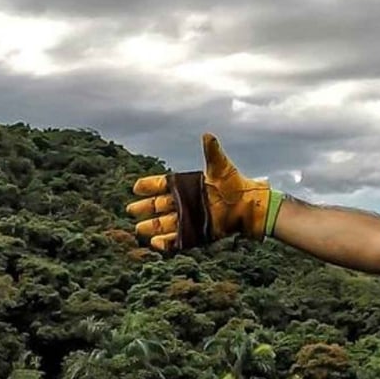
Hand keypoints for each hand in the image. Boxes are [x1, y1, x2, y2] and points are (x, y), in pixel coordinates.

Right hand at [126, 133, 275, 252]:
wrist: (249, 207)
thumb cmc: (236, 184)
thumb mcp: (222, 168)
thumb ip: (212, 153)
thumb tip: (208, 135)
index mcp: (187, 185)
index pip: (163, 185)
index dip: (149, 186)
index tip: (136, 187)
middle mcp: (185, 202)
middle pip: (158, 206)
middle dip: (144, 208)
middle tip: (131, 209)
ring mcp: (190, 219)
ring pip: (164, 224)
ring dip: (151, 227)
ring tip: (138, 229)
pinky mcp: (196, 234)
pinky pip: (177, 240)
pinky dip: (166, 243)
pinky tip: (155, 242)